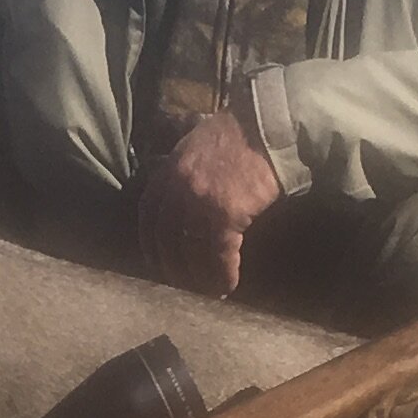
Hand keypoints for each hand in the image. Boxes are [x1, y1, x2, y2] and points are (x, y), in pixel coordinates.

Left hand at [137, 109, 283, 296]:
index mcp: (168, 171)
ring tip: (210, 291)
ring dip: (200, 278)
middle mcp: (177, 188)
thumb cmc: (240, 133)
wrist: (269, 125)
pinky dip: (222, 274)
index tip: (158, 262)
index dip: (152, 243)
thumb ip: (182, 166)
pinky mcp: (225, 214)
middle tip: (185, 286)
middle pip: (167, 240)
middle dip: (174, 268)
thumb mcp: (197, 142)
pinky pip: (219, 255)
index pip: (149, 216)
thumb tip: (176, 188)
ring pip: (192, 252)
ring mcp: (199, 202)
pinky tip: (229, 284)